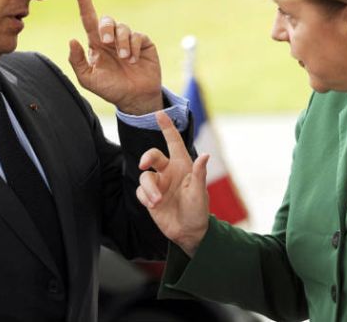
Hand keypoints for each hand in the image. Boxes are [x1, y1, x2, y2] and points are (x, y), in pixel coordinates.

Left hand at [68, 0, 162, 113]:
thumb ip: (77, 62)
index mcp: (96, 44)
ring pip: (123, 28)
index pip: (88, 18)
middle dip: (106, 29)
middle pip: (106, 20)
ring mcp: (128, 40)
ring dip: (122, 44)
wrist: (134, 98)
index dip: (84, 0)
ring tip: (124, 60)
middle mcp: (111, 38)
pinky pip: (137, 36)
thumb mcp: (89, 79)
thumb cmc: (110, 89)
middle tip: (107, 44)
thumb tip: (72, 40)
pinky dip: (133, 47)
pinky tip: (134, 60)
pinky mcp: (143, 43)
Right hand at [136, 111, 210, 256]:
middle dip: (147, 157)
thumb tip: (205, 155)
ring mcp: (159, 184)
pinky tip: (154, 206)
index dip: (167, 127)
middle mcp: (169, 172)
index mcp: (183, 165)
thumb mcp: (200, 193)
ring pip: (144, 176)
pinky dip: (145, 197)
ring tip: (157, 201)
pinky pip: (140, 191)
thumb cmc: (198, 211)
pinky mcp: (150, 197)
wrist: (188, 233)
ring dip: (149, 188)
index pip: (173, 142)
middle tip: (144, 164)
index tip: (159, 113)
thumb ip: (199, 174)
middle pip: (152, 156)